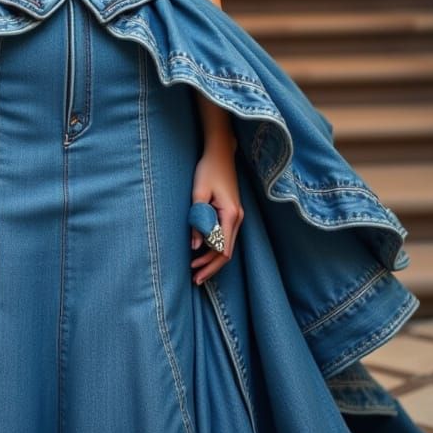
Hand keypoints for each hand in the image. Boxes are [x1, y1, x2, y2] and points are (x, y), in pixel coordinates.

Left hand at [189, 142, 242, 284]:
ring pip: (226, 246)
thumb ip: (198, 220)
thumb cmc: (208, 170)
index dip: (209, 265)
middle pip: (226, 252)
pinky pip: (225, 236)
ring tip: (195, 268)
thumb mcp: (198, 194)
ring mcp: (237, 217)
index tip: (195, 274)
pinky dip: (215, 247)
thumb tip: (196, 246)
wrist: (221, 154)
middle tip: (194, 279)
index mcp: (231, 215)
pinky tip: (203, 251)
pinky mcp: (233, 214)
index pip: (222, 250)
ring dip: (212, 259)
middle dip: (210, 267)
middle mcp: (238, 219)